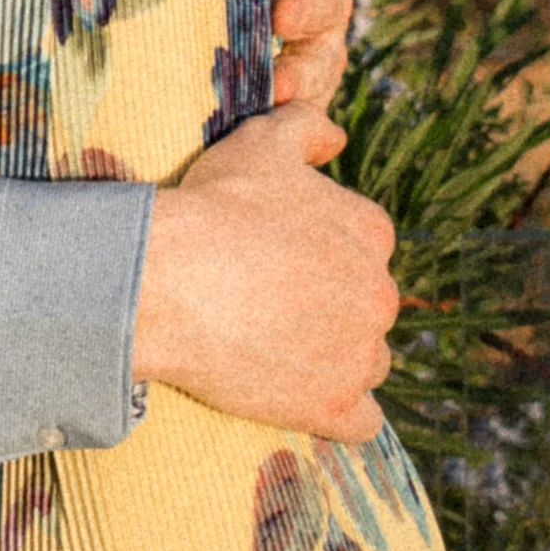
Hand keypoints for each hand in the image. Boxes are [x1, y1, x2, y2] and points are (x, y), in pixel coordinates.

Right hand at [133, 102, 394, 442]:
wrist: (168, 279)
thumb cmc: (213, 207)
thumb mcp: (259, 142)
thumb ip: (307, 127)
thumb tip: (338, 137)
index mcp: (371, 232)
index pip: (364, 251)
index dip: (323, 259)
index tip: (281, 267)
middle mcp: (381, 293)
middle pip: (367, 309)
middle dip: (331, 312)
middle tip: (270, 312)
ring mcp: (361, 354)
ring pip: (368, 363)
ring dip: (337, 362)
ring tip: (281, 357)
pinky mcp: (336, 405)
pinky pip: (362, 423)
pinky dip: (343, 416)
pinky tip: (308, 404)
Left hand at [272, 0, 353, 111]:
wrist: (172, 62)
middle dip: (308, 4)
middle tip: (282, 17)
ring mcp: (309, 50)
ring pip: (322, 57)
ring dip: (301, 70)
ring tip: (277, 86)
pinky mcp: (298, 99)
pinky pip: (304, 107)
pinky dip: (289, 111)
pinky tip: (271, 116)